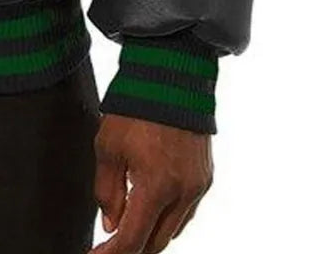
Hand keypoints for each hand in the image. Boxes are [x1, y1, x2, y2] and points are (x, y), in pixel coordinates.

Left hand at [90, 114, 212, 253]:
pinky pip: (186, 211)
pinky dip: (167, 216)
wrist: (172, 76)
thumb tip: (111, 224)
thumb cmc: (136, 107)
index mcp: (156, 186)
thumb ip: (107, 191)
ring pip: (173, 229)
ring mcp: (198, 186)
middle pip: (156, 241)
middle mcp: (182, 192)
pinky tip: (151, 208)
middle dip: (132, 246)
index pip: (133, 239)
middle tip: (109, 243)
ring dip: (150, 233)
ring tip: (128, 223)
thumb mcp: (108, 147)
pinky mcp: (205, 177)